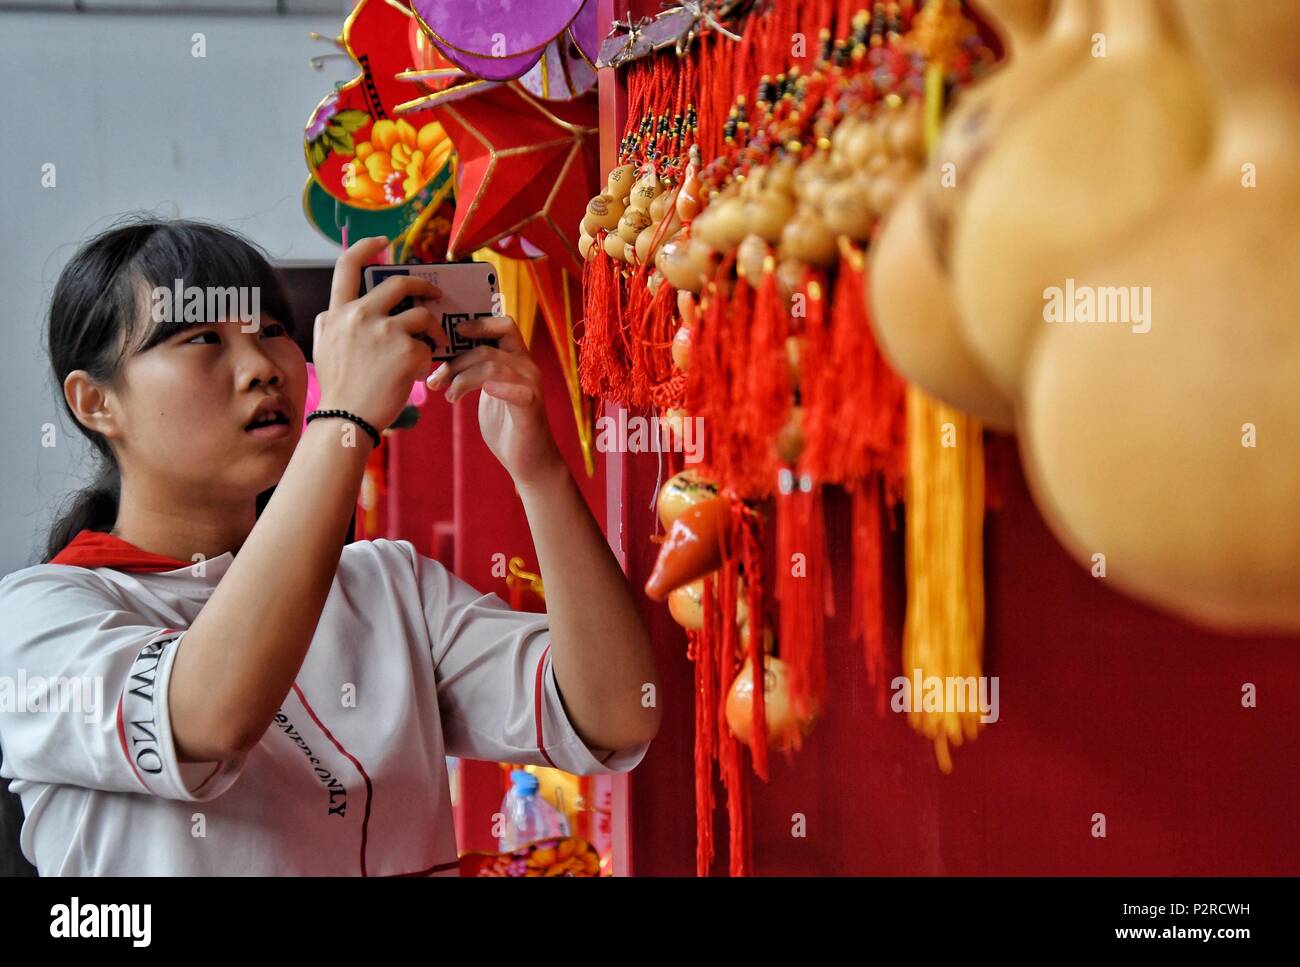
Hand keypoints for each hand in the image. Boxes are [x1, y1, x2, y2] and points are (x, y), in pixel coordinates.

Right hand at [312, 237, 441, 432]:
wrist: (347, 419)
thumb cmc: (339, 388)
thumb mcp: (323, 346)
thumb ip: (332, 322)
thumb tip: (338, 308)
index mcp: (338, 312)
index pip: (347, 265)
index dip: (367, 247)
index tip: (384, 242)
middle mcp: (360, 315)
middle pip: (400, 283)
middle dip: (423, 286)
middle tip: (436, 294)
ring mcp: (385, 332)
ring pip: (422, 316)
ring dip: (432, 329)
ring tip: (433, 345)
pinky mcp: (407, 351)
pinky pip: (427, 347)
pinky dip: (426, 361)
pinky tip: (417, 375)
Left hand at [425, 315, 564, 489]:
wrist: (528, 461)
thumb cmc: (506, 426)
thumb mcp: (487, 392)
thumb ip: (475, 372)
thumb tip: (444, 359)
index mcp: (517, 360)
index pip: (503, 325)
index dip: (478, 324)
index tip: (452, 334)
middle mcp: (527, 367)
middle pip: (488, 346)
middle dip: (456, 360)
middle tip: (435, 379)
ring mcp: (531, 386)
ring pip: (492, 365)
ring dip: (461, 378)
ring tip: (447, 396)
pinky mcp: (531, 407)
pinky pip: (514, 390)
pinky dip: (494, 388)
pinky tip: (472, 396)